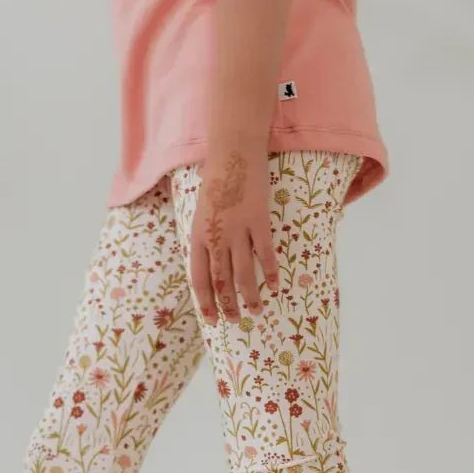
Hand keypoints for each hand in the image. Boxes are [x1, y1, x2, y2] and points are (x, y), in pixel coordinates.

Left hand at [190, 143, 279, 323]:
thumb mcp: (200, 212)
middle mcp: (216, 237)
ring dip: (250, 296)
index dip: (206, 302)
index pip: (199, 278)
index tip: (212, 319)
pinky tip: (275, 286)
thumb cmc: (216, 180)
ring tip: (256, 311)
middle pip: (222, 281)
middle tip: (235, 321)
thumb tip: (211, 266)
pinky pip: (265, 254)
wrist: (234, 151)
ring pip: (244, 274)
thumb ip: (205, 238)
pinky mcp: (259, 221)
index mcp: (198, 236)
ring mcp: (238, 230)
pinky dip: (270, 272)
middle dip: (228, 305)